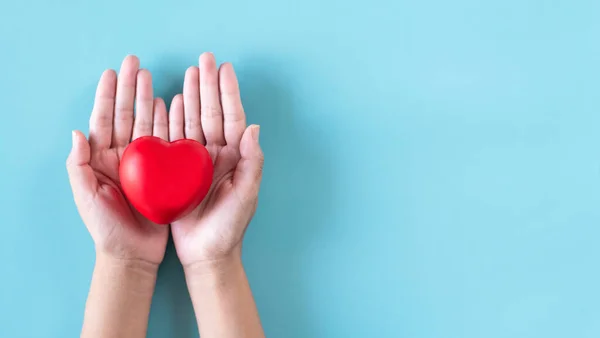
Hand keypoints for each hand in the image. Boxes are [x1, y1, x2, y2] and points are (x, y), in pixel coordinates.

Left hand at [66, 55, 169, 265]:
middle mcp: (123, 155)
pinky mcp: (163, 171)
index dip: (107, 95)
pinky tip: (170, 105)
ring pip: (146, 123)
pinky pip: (166, 142)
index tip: (112, 72)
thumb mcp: (85, 197)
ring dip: (148, 99)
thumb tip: (76, 132)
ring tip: (151, 77)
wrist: (132, 253)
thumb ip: (77, 165)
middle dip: (129, 88)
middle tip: (135, 63)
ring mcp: (145, 162)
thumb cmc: (106, 228)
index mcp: (101, 159)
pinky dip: (168, 122)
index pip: (103, 120)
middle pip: (125, 114)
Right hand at [169, 52, 263, 265]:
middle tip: (204, 59)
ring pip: (193, 120)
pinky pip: (175, 139)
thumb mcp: (246, 196)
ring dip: (191, 96)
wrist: (206, 253)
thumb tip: (255, 128)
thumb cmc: (230, 227)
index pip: (232, 117)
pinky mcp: (178, 171)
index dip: (228, 92)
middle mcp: (217, 154)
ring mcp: (197, 161)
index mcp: (235, 157)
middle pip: (212, 112)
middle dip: (208, 85)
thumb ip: (252, 163)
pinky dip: (173, 119)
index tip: (224, 68)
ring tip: (188, 72)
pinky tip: (171, 101)